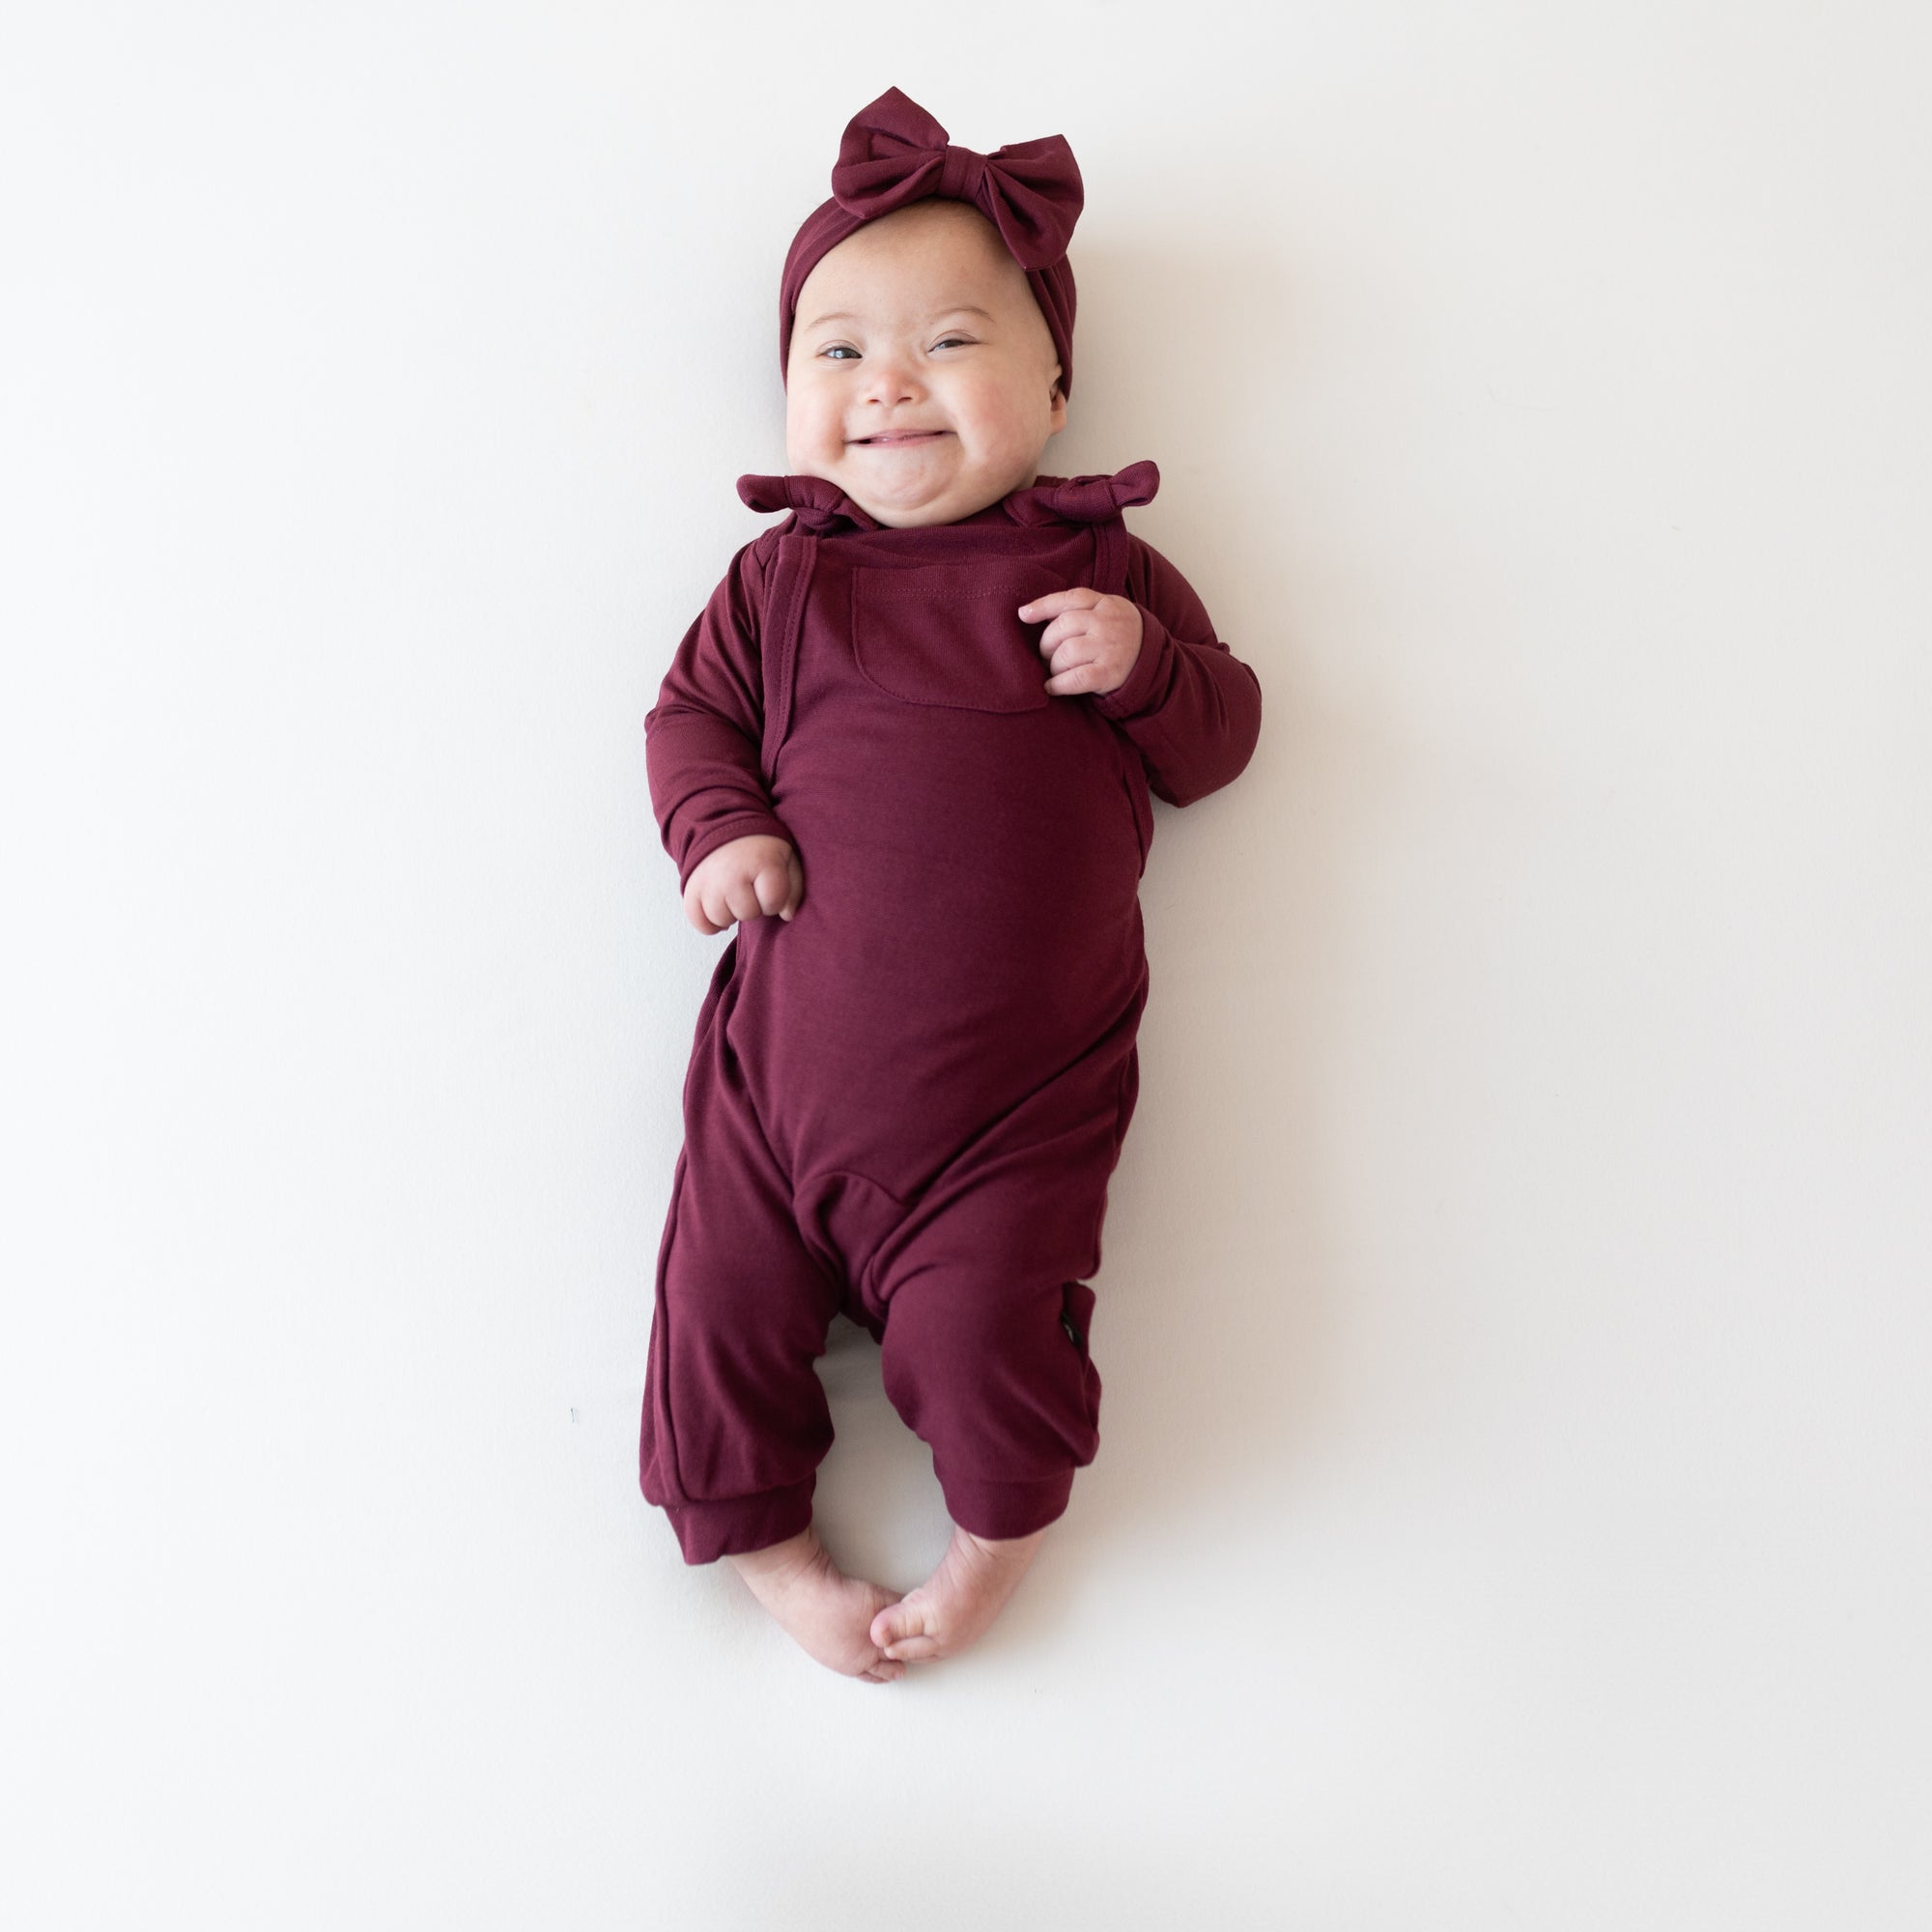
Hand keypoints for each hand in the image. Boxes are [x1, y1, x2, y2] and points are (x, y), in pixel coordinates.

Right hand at [683, 834, 802, 935]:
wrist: (723, 828)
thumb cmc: (759, 850)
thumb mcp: (786, 859)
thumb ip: (793, 889)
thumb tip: (787, 915)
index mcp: (761, 862)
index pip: (773, 904)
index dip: (774, 900)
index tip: (768, 886)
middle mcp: (732, 873)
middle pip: (748, 914)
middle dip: (753, 905)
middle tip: (749, 888)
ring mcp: (708, 882)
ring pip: (722, 920)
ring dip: (731, 913)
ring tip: (733, 895)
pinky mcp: (691, 890)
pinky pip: (700, 923)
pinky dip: (709, 922)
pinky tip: (719, 908)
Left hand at [1019, 588, 1143, 697]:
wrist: (1153, 661)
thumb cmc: (1118, 635)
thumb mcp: (1106, 612)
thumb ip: (1078, 608)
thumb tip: (1027, 612)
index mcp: (1105, 603)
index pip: (1069, 599)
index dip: (1042, 606)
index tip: (1023, 615)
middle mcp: (1107, 623)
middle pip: (1061, 627)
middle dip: (1046, 644)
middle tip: (1046, 656)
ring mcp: (1109, 648)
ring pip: (1065, 653)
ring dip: (1053, 665)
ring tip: (1054, 670)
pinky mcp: (1109, 673)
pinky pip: (1075, 679)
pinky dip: (1058, 684)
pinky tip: (1051, 687)